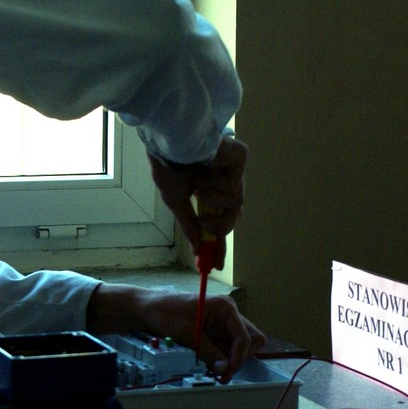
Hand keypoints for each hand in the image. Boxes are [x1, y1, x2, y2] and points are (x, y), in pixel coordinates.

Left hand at [86, 283, 265, 381]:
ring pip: (240, 347)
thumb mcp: (187, 333)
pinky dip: (220, 359)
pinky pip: (226, 349)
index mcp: (226, 307)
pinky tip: (206, 362)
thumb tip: (224, 370)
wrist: (147, 309)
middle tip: (222, 371)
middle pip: (251, 341)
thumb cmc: (165, 312)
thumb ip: (208, 352)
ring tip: (211, 367)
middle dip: (239, 358)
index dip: (238, 358)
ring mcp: (223, 324)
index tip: (226, 372)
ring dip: (229, 360)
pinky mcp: (216, 333)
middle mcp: (229, 315)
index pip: (245, 338)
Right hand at [148, 136, 246, 270]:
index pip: (217, 220)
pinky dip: (215, 187)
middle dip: (220, 229)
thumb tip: (198, 248)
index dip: (217, 244)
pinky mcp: (240, 158)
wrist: (168, 142)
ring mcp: (233, 169)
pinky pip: (233, 189)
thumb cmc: (167, 164)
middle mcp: (223, 179)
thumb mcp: (176, 201)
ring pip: (235, 205)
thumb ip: (190, 226)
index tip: (214, 266)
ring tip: (199, 187)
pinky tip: (205, 171)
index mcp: (207, 189)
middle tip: (206, 229)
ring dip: (213, 204)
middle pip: (232, 216)